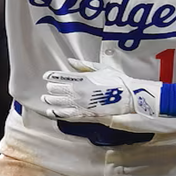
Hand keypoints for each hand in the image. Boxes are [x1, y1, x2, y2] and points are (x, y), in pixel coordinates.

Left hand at [41, 58, 161, 120]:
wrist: (129, 96)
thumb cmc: (118, 80)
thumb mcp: (101, 68)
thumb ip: (83, 65)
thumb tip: (70, 61)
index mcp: (82, 78)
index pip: (61, 76)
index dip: (52, 76)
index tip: (46, 76)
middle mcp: (79, 90)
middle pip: (58, 89)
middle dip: (52, 89)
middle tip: (48, 89)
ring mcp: (81, 103)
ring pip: (60, 102)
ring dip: (51, 100)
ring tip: (46, 99)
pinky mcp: (86, 113)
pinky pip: (68, 114)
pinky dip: (58, 113)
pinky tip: (52, 112)